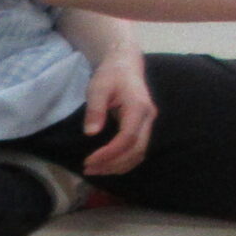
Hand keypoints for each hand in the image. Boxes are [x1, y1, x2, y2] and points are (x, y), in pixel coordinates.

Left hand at [81, 45, 155, 176]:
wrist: (125, 64)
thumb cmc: (110, 75)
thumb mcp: (97, 88)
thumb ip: (95, 110)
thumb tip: (91, 133)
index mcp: (138, 107)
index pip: (128, 138)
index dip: (109, 153)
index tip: (88, 161)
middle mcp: (148, 117)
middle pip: (136, 150)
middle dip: (112, 164)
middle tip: (87, 170)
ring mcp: (148, 123)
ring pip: (139, 153)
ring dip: (118, 166)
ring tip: (94, 170)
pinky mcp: (144, 126)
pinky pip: (138, 149)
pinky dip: (124, 161)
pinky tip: (106, 165)